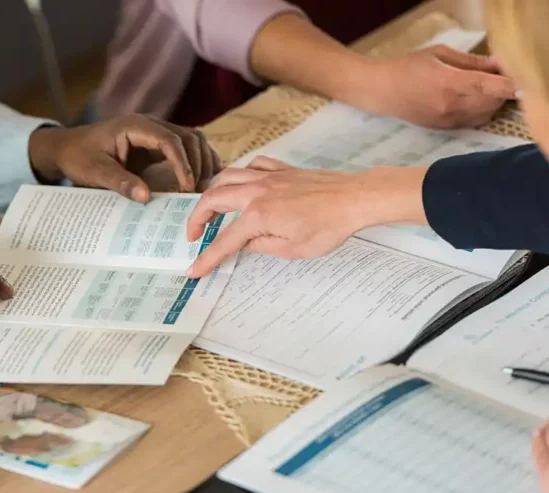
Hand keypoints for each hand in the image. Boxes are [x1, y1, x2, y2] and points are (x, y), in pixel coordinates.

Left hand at [28, 115, 221, 201]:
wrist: (68, 148)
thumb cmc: (78, 157)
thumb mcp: (94, 172)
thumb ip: (120, 182)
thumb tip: (146, 196)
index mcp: (135, 126)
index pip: (169, 140)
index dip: (183, 163)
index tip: (187, 186)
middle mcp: (150, 125)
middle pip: (188, 137)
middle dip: (198, 164)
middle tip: (198, 192)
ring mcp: (156, 133)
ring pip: (193, 140)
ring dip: (203, 161)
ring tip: (206, 187)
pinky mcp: (158, 145)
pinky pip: (186, 148)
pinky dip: (199, 161)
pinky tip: (208, 178)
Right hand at [185, 157, 426, 276]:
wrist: (354, 199)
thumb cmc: (328, 227)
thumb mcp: (292, 250)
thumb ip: (261, 246)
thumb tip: (245, 243)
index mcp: (257, 216)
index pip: (224, 240)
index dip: (207, 258)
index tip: (194, 270)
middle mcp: (256, 192)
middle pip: (213, 199)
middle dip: (197, 218)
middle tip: (194, 234)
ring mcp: (268, 176)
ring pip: (226, 176)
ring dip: (212, 193)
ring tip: (211, 208)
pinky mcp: (281, 170)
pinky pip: (251, 166)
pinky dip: (240, 175)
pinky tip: (242, 185)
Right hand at [363, 45, 516, 128]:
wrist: (382, 92)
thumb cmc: (408, 67)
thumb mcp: (440, 54)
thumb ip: (471, 62)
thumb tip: (497, 65)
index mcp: (449, 83)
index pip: (489, 87)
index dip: (510, 86)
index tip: (523, 83)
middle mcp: (451, 105)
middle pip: (492, 102)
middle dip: (502, 91)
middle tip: (501, 78)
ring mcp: (448, 120)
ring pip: (486, 114)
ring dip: (493, 102)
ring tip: (487, 89)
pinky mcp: (444, 129)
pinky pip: (474, 122)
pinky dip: (482, 111)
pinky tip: (475, 101)